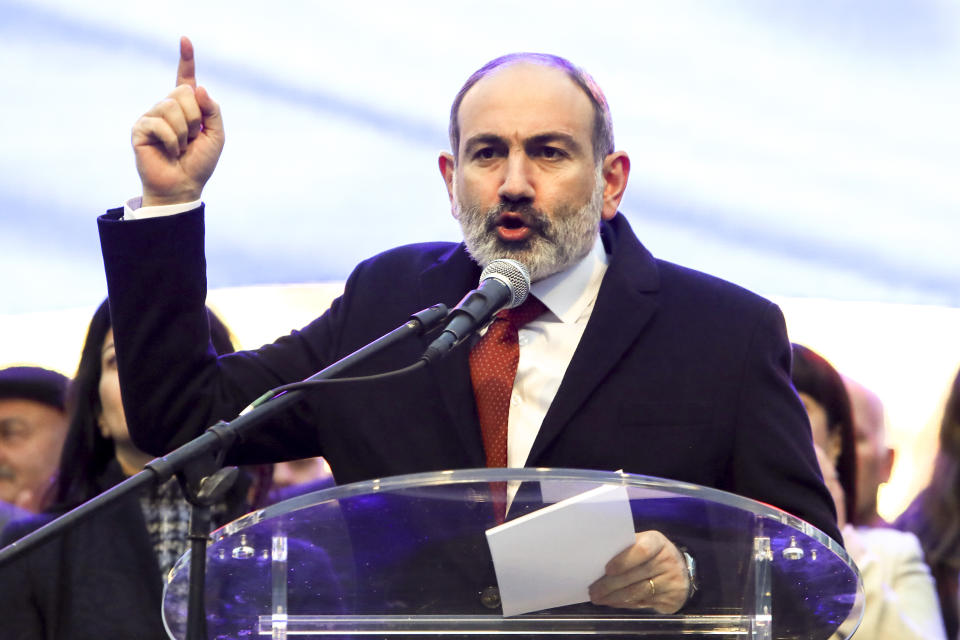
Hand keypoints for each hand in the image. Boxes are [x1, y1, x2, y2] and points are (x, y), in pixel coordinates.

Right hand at [131, 36, 224, 205]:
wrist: (183, 186)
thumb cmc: (199, 162)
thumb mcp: (216, 135)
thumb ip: (212, 110)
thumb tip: (197, 86)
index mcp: (186, 108)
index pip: (185, 78)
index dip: (186, 59)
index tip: (185, 40)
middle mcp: (167, 108)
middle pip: (183, 93)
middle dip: (195, 117)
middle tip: (193, 138)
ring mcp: (152, 116)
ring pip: (171, 106)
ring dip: (184, 131)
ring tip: (182, 147)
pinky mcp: (140, 128)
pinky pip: (160, 123)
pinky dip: (172, 140)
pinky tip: (171, 152)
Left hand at [588, 530, 689, 613]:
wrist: (682, 571)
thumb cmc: (653, 554)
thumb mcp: (645, 543)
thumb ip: (626, 548)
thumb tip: (597, 559)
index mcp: (657, 542)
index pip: (642, 550)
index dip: (623, 560)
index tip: (607, 569)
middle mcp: (667, 561)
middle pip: (635, 575)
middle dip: (610, 584)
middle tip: (593, 590)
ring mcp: (671, 582)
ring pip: (637, 592)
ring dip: (613, 597)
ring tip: (598, 598)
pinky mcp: (671, 599)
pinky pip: (642, 603)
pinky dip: (624, 603)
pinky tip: (612, 602)